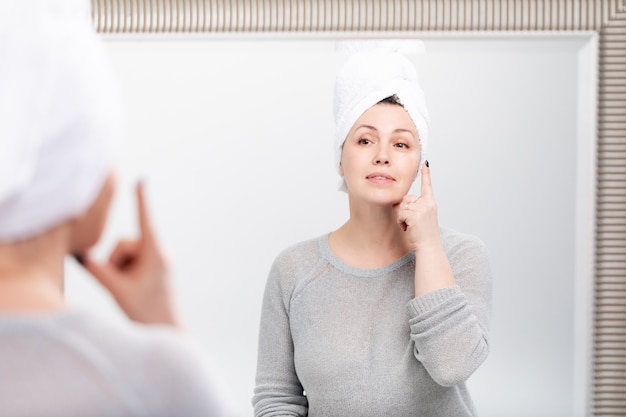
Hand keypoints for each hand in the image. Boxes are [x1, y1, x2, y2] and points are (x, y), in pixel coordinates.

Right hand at [81, 182, 180, 327]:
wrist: (166, 329)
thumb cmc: (146, 311)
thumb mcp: (117, 290)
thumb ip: (97, 271)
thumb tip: (82, 255)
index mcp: (155, 254)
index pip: (146, 221)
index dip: (141, 200)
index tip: (141, 180)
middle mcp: (159, 252)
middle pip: (124, 243)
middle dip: (115, 262)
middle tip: (121, 285)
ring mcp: (158, 258)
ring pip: (125, 253)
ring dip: (120, 268)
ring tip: (129, 288)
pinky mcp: (156, 265)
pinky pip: (132, 261)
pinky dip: (125, 272)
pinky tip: (133, 289)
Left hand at [396, 161, 440, 251]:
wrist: (429, 247)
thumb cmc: (423, 234)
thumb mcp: (421, 217)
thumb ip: (414, 207)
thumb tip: (399, 202)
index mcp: (430, 203)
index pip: (427, 186)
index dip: (426, 174)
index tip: (425, 163)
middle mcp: (427, 203)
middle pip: (406, 198)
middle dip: (404, 210)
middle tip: (411, 222)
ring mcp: (422, 209)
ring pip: (402, 206)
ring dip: (401, 217)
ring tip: (410, 226)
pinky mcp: (414, 215)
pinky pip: (400, 214)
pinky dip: (401, 222)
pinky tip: (408, 228)